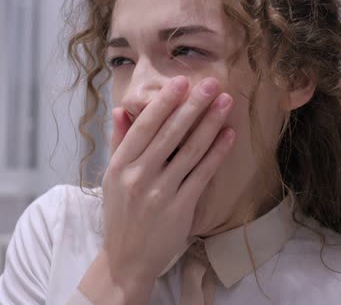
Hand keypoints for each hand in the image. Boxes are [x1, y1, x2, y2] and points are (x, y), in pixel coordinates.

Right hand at [92, 76, 234, 296]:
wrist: (127, 259)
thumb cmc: (121, 215)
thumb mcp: (112, 178)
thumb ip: (118, 143)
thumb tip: (120, 110)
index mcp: (119, 166)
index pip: (144, 126)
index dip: (164, 102)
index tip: (181, 81)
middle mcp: (138, 176)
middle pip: (170, 134)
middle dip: (193, 105)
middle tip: (212, 83)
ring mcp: (160, 193)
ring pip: (190, 151)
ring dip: (210, 124)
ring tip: (226, 102)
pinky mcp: (180, 208)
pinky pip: (202, 175)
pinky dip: (217, 154)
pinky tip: (228, 135)